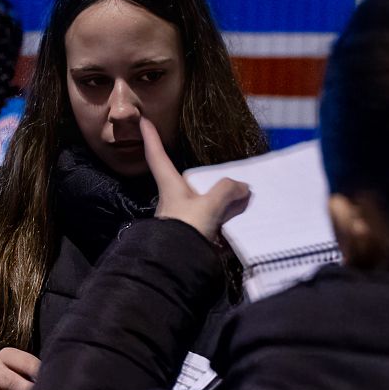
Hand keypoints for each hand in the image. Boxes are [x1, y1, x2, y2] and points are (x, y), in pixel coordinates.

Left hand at [143, 116, 249, 241]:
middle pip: (189, 185)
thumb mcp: (210, 206)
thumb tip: (242, 188)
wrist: (177, 268)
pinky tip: (243, 230)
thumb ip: (227, 191)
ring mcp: (182, 223)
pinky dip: (227, 230)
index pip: (158, 157)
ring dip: (223, 208)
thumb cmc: (185, 231)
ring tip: (246, 205)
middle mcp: (173, 203)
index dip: (151, 138)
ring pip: (205, 208)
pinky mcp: (192, 240)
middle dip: (208, 182)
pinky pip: (213, 230)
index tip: (142, 121)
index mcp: (171, 188)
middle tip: (231, 180)